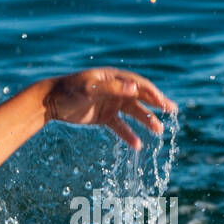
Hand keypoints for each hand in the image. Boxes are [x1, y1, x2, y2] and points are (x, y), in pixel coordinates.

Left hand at [41, 67, 176, 150]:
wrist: (51, 102)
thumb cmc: (69, 90)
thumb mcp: (89, 87)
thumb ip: (111, 87)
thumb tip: (135, 89)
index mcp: (114, 78)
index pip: (139, 85)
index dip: (153, 93)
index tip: (164, 103)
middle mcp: (116, 89)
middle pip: (140, 98)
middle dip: (157, 105)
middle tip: (173, 111)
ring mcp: (111, 103)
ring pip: (133, 113)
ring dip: (146, 121)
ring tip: (159, 131)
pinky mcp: (104, 117)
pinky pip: (120, 127)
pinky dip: (128, 135)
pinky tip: (137, 146)